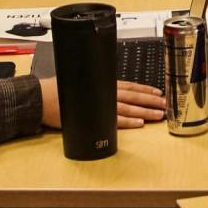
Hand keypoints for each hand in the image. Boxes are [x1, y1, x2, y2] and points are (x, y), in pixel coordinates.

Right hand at [39, 77, 168, 129]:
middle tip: (166, 104)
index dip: (145, 89)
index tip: (158, 92)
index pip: (129, 86)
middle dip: (151, 101)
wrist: (41, 98)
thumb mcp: (82, 83)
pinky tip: (140, 123)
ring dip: (145, 111)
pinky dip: (128, 122)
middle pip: (133, 96)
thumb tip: (111, 91)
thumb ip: (98, 87)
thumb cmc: (59, 90)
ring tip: (158, 114)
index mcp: (103, 84)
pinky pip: (114, 120)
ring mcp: (99, 105)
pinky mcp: (93, 117)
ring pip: (128, 107)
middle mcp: (104, 92)